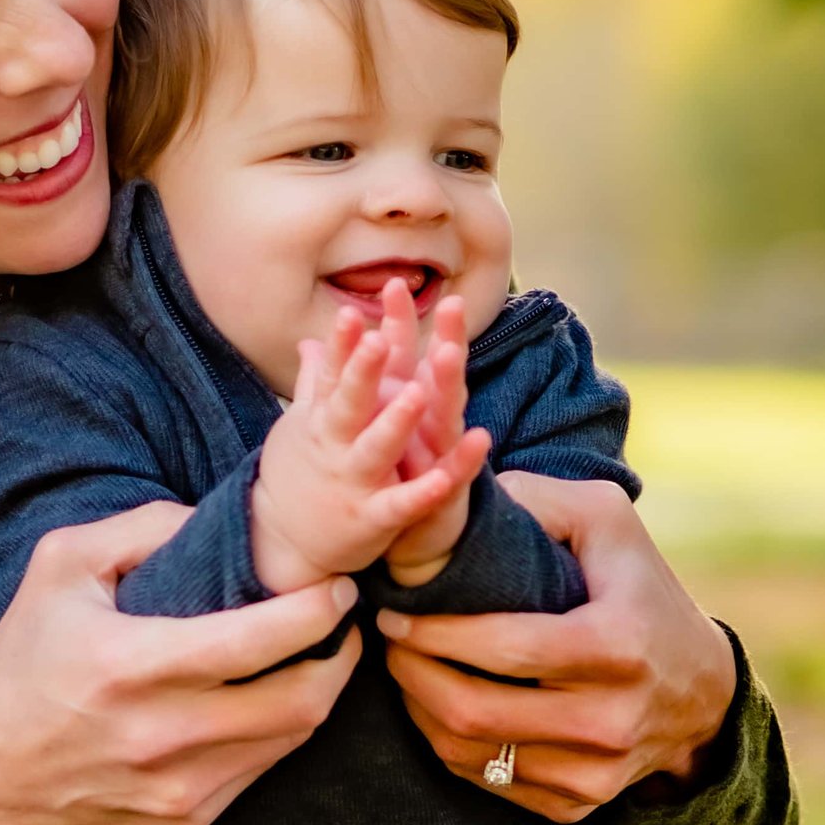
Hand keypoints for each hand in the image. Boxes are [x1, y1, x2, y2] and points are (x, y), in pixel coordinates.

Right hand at [0, 501, 359, 824]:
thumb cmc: (24, 663)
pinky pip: (263, 768)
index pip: (263, 639)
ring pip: (293, 737)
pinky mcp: (189, 817)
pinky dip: (280, 730)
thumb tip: (221, 519)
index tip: (337, 585)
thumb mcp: (61, 567)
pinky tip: (269, 698)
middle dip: (341, 655)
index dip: (320, 609)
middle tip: (343, 621)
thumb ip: (144, 526)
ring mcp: (182, 785)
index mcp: (135, 665)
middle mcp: (165, 733)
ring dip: (320, 691)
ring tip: (318, 653)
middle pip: (302, 698)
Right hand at [249, 295, 486, 593]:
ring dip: (395, 424)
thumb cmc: (299, 473)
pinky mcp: (370, 519)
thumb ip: (315, 383)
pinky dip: (421, 493)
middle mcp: (333, 447)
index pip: (330, 375)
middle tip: (379, 341)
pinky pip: (399, 505)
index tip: (350, 313)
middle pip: (349, 404)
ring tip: (418, 395)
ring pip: (375, 450)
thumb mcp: (301, 426)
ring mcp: (351, 483)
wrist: (281, 543)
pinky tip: (444, 479)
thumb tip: (312, 341)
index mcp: (320, 420)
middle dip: (363, 373)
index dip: (340, 345)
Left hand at [376, 472, 736, 824]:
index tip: (395, 614)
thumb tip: (461, 494)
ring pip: (471, 754)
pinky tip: (440, 708)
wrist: (702, 689)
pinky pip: (490, 782)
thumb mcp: (608, 521)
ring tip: (406, 671)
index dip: (435, 633)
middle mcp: (610, 719)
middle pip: (475, 711)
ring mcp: (597, 772)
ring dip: (420, 712)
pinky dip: (450, 746)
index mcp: (618, 646)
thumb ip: (538, 498)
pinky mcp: (581, 804)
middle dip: (412, 675)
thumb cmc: (641, 589)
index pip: (504, 649)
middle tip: (390, 644)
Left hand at [383, 292, 475, 588]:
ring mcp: (439, 456)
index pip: (402, 358)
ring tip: (452, 354)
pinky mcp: (443, 493)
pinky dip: (465, 460)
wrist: (411, 541)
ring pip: (446, 416)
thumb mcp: (374, 426)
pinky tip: (482, 439)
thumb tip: (342, 342)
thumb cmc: (391, 476)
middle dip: (441, 338)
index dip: (399, 323)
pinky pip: (454, 474)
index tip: (391, 283)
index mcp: (403, 407)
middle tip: (448, 303)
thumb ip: (363, 382)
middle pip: (434, 375)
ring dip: (450, 385)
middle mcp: (427, 424)